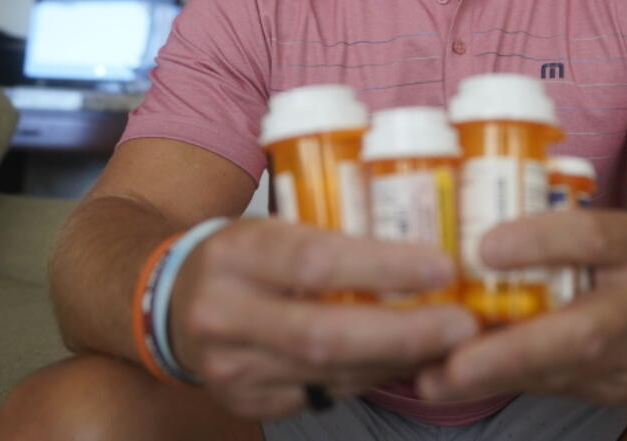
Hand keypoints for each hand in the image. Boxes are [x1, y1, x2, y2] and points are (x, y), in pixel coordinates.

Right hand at [169, 218, 479, 418]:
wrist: (164, 304)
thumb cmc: (240, 254)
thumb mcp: (271, 224)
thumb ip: (331, 234)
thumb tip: (424, 242)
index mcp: (235, 253)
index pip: (314, 262)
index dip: (382, 267)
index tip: (442, 265)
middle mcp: (225, 313)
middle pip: (324, 333)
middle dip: (403, 332)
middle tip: (462, 324)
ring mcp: (231, 367)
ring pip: (330, 372)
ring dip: (398, 358)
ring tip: (451, 343)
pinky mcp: (245, 401)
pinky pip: (325, 393)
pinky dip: (373, 376)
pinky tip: (407, 360)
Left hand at [415, 210, 626, 403]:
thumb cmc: (612, 259)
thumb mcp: (594, 230)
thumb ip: (541, 231)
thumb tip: (454, 234)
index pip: (590, 237)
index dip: (538, 243)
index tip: (482, 249)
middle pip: (582, 330)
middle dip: (513, 350)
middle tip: (454, 361)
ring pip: (565, 370)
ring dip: (496, 376)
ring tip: (437, 378)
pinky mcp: (622, 386)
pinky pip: (558, 388)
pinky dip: (504, 384)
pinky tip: (460, 384)